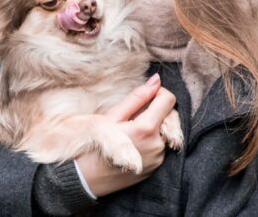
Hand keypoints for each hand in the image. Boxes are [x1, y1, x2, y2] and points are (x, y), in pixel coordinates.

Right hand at [75, 74, 176, 196]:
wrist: (86, 178)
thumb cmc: (95, 144)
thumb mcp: (112, 116)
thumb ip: (137, 97)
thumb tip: (156, 80)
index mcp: (145, 129)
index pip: (168, 100)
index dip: (157, 93)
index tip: (144, 96)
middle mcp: (157, 145)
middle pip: (171, 116)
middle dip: (157, 109)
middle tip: (136, 112)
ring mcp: (158, 158)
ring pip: (167, 130)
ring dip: (156, 123)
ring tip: (133, 127)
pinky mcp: (157, 167)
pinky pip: (162, 145)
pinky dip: (154, 138)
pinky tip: (136, 141)